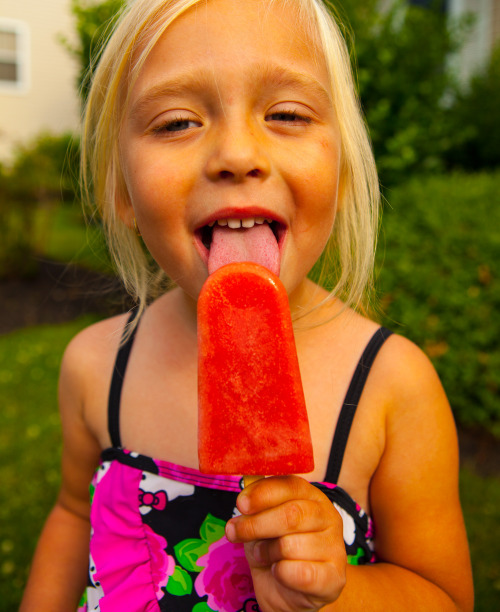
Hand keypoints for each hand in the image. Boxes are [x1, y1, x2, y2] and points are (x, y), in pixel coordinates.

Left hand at [225, 476, 346, 611]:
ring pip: (292, 545)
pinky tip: (279, 573)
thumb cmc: (274, 550)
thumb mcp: (261, 523)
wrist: (287, 593)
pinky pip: (302, 574)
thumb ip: (256, 507)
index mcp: (312, 496)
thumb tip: (244, 495)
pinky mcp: (335, 578)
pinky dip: (282, 574)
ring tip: (264, 556)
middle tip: (235, 532)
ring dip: (268, 552)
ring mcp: (335, 547)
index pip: (291, 485)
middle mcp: (328, 517)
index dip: (264, 493)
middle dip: (256, 524)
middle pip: (292, 514)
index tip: (241, 504)